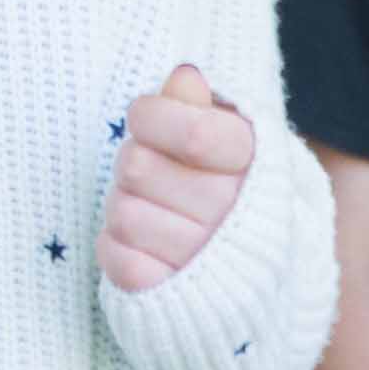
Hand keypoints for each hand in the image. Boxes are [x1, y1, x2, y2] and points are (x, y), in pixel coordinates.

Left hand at [100, 66, 255, 293]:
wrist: (253, 275)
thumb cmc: (231, 192)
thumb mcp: (229, 142)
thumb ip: (202, 108)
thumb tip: (183, 77)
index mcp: (252, 165)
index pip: (191, 132)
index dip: (151, 115)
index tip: (147, 116)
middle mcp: (232, 212)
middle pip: (138, 166)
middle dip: (133, 159)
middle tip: (150, 168)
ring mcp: (201, 256)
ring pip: (122, 211)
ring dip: (124, 204)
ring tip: (150, 206)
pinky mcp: (169, 292)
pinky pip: (115, 256)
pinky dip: (116, 244)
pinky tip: (142, 241)